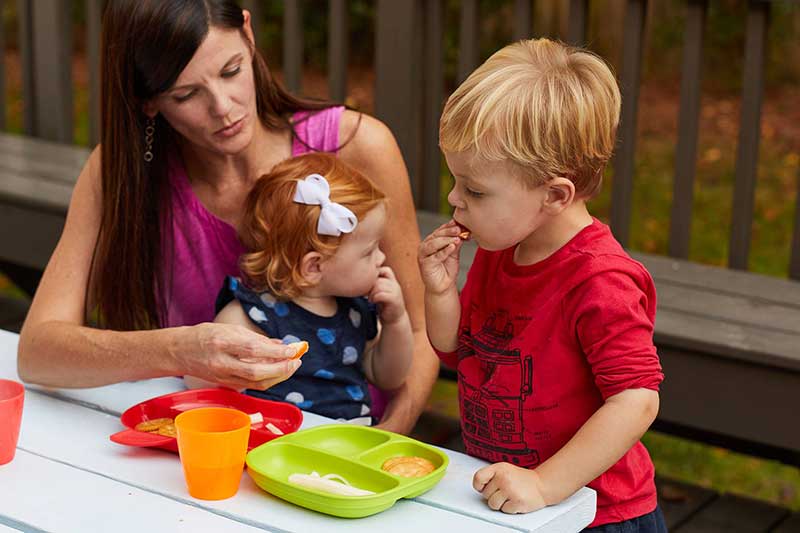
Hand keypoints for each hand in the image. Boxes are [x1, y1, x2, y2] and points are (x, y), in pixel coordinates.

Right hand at [177, 322, 301, 390]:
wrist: (180, 352)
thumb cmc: (204, 336)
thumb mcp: (230, 329)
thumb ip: (256, 338)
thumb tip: (280, 345)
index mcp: (223, 343)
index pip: (255, 350)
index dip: (277, 352)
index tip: (293, 349)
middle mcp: (222, 363)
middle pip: (258, 372)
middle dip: (282, 368)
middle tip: (297, 360)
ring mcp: (224, 377)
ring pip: (257, 382)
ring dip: (279, 376)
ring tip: (291, 365)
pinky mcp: (226, 384)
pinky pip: (252, 385)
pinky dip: (268, 379)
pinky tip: (278, 371)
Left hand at [368, 266, 407, 324]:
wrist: (394, 319)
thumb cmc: (384, 304)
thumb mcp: (379, 291)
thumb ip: (374, 283)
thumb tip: (359, 275)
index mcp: (392, 280)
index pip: (383, 270)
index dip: (374, 275)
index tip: (368, 284)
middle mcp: (395, 284)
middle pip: (378, 278)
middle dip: (370, 286)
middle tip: (365, 293)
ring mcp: (396, 291)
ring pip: (379, 285)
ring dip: (371, 292)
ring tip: (370, 298)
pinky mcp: (394, 300)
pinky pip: (381, 294)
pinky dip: (375, 297)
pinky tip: (373, 301)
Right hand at [418, 220, 462, 294]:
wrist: (443, 286)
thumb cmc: (447, 269)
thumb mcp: (454, 253)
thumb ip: (456, 243)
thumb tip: (461, 231)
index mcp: (432, 241)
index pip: (440, 230)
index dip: (449, 226)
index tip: (460, 224)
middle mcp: (425, 246)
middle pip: (436, 235)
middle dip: (448, 231)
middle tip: (459, 229)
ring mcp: (423, 255)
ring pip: (434, 244)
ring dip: (446, 240)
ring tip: (457, 238)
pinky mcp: (424, 264)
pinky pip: (435, 256)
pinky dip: (444, 251)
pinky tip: (452, 247)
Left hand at [473, 462, 547, 513]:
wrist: (542, 484)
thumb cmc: (522, 479)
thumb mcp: (505, 470)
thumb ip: (491, 476)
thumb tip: (479, 487)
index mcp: (499, 468)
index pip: (478, 478)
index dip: (479, 486)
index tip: (483, 487)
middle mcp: (503, 478)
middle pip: (486, 495)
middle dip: (494, 495)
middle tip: (505, 491)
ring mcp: (510, 490)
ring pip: (493, 504)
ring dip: (500, 504)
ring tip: (510, 496)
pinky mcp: (517, 502)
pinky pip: (504, 510)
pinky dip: (509, 508)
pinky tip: (515, 500)